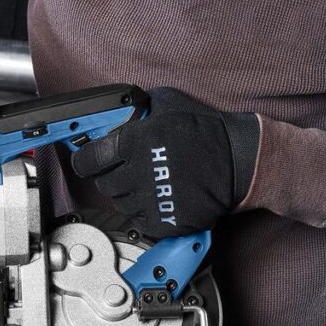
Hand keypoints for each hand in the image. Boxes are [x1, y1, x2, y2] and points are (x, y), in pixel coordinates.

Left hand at [70, 87, 259, 236]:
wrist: (240, 161)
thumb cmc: (206, 130)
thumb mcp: (167, 103)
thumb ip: (136, 110)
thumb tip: (115, 115)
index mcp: (134, 142)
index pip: (87, 160)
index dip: (85, 160)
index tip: (86, 160)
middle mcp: (137, 173)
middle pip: (103, 184)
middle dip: (111, 175)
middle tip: (128, 167)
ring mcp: (150, 201)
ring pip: (119, 203)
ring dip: (128, 193)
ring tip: (150, 181)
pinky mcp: (164, 221)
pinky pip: (138, 220)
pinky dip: (145, 211)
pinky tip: (160, 196)